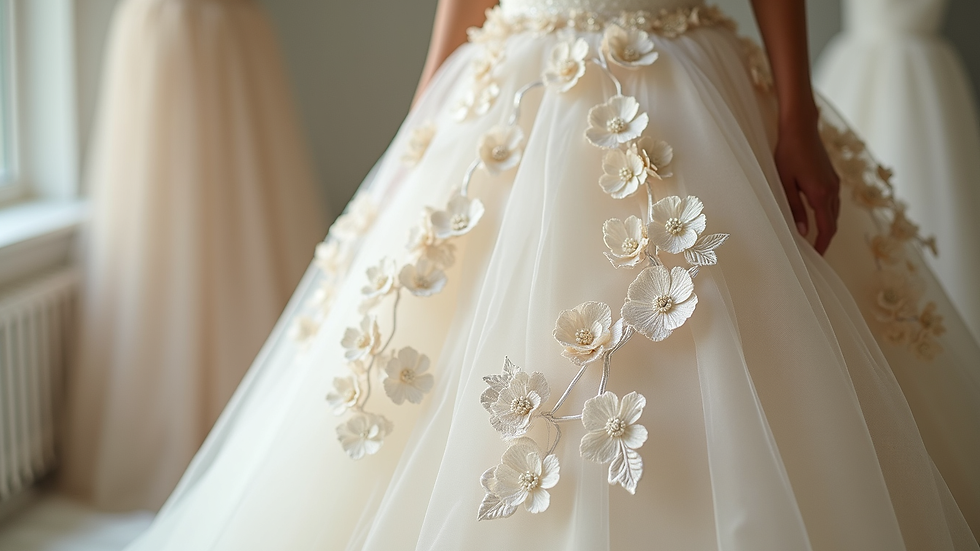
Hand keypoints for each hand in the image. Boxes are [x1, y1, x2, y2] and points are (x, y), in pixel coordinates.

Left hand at [774, 115, 840, 254]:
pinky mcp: (833, 177)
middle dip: (825, 240)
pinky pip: (834, 202)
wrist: (801, 128)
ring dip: (827, 227)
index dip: (822, 245)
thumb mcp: (785, 182)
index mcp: (821, 194)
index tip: (816, 258)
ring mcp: (835, 183)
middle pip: (833, 223)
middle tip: (815, 254)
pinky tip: (818, 218)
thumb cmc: (788, 153)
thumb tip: (803, 232)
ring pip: (835, 213)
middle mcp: (832, 190)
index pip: (826, 228)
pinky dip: (828, 215)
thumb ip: (794, 208)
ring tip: (815, 240)